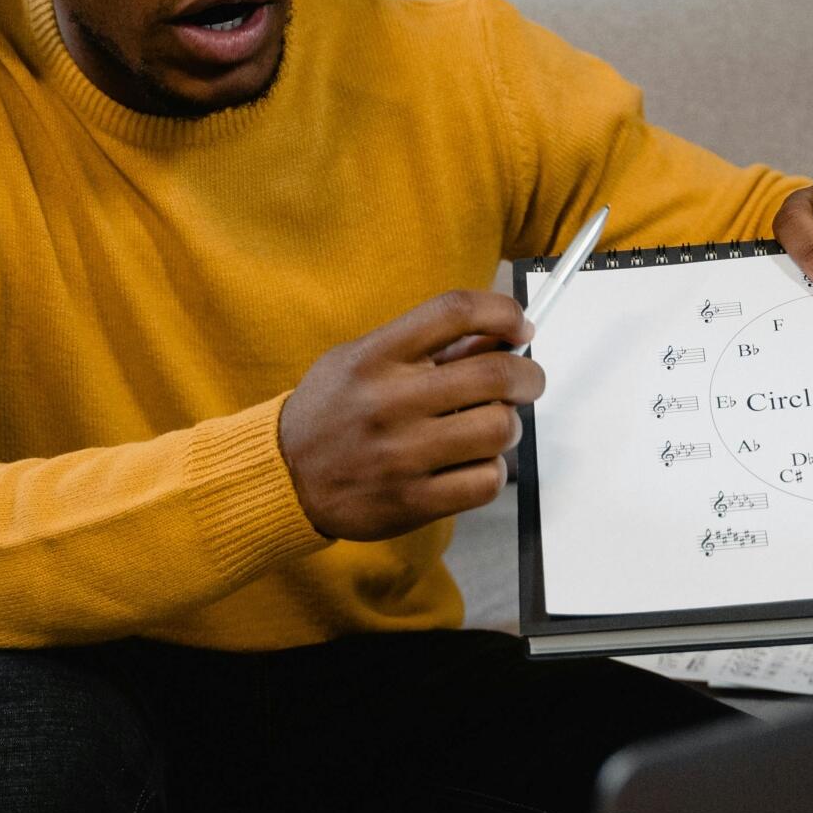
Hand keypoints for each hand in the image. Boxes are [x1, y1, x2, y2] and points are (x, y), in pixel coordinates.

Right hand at [278, 289, 545, 540]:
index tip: (519, 326)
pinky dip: (492, 471)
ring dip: (508, 427)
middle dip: (528, 376)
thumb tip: (499, 339)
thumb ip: (424, 348)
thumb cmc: (330, 412)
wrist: (284, 476)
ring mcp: (400, 454)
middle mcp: (389, 401)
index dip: (502, 312)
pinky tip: (474, 465)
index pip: (455, 311)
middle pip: (494, 374)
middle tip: (528, 382)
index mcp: (376, 356)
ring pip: (498, 430)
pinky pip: (485, 481)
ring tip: (491, 428)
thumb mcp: (361, 360)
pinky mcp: (410, 501)